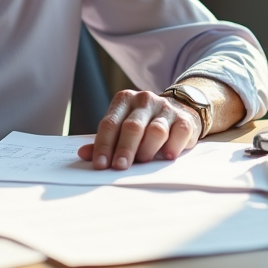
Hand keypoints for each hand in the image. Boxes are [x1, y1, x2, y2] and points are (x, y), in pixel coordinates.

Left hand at [76, 89, 199, 169]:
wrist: (177, 110)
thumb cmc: (143, 124)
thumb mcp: (122, 127)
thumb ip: (104, 141)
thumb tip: (83, 154)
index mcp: (124, 100)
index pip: (110, 124)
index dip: (103, 145)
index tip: (100, 165)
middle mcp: (144, 100)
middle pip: (132, 127)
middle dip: (124, 149)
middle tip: (119, 167)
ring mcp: (165, 108)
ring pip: (156, 130)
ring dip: (147, 149)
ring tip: (143, 161)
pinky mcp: (184, 118)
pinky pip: (179, 132)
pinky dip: (172, 146)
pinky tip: (167, 156)